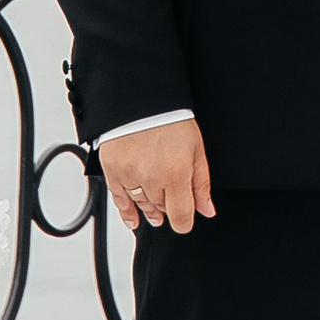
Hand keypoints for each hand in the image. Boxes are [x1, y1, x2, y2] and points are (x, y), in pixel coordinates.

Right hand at [100, 117, 214, 234]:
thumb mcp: (196, 149)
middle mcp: (152, 178)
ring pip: (142, 204)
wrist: (143, 97)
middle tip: (171, 201)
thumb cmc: (172, 119)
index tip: (185, 219)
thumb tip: (206, 210)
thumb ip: (200, 183)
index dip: (184, 222)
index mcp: (176, 174)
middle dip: (168, 207)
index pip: (181, 217)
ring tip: (155, 212)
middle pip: (162, 209)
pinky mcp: (113, 169)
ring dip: (150, 208)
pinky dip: (126, 211)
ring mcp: (130, 175)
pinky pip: (119, 199)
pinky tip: (133, 219)